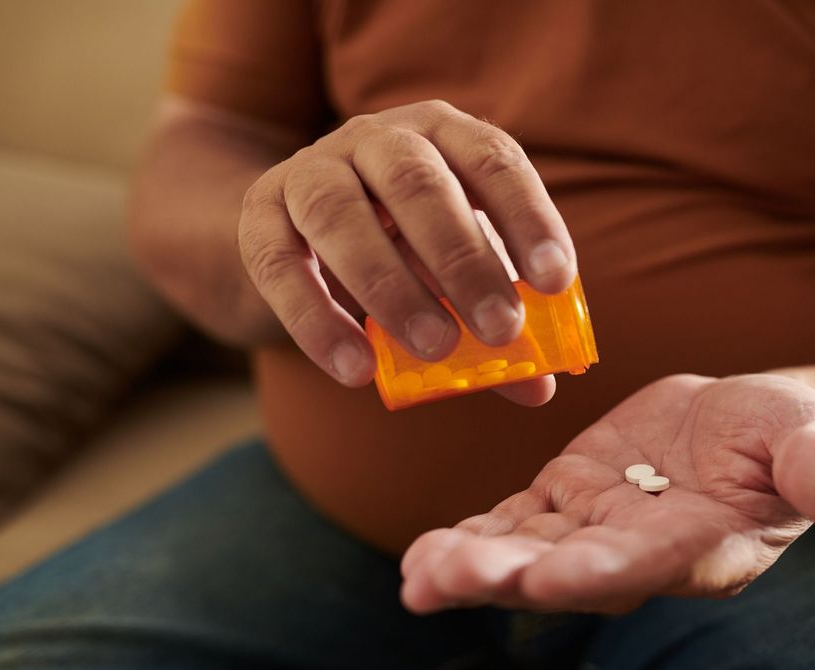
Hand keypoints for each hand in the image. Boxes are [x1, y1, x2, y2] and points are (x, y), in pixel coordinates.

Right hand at [236, 100, 574, 404]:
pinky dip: (317, 320)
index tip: (556, 282)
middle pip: (417, 182)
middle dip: (464, 259)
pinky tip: (356, 370)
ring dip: (392, 286)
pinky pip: (278, 264)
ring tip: (437, 350)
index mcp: (442, 135)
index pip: (493, 160)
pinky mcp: (258, 215)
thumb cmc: (398, 249)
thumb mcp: (451, 275)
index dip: (528, 217)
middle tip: (502, 329)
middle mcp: (375, 138)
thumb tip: (540, 388)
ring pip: (340, 214)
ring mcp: (310, 170)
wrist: (292, 237)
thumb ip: (492, 319)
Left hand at [400, 374, 814, 613]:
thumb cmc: (795, 434)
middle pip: (566, 571)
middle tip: (444, 580)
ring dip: (473, 565)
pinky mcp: (568, 498)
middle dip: (505, 577)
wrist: (751, 425)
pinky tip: (422, 554)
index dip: (595, 572)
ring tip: (416, 577)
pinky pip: (515, 523)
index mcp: (701, 544)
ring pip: (527, 552)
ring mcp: (597, 527)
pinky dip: (473, 536)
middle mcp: (640, 551)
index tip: (543, 577)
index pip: (645, 565)